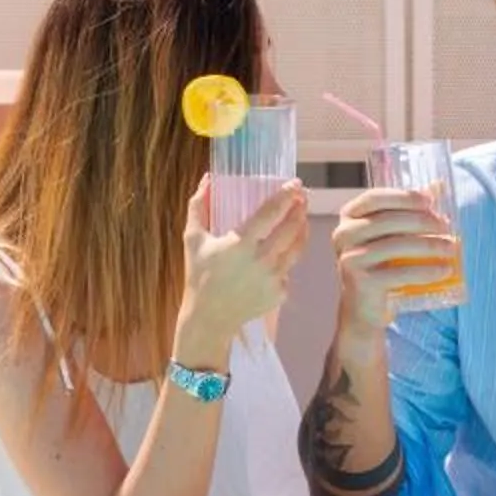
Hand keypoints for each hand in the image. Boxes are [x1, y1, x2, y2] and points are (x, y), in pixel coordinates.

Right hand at [176, 177, 307, 357]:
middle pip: (292, 228)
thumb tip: (208, 177)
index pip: (271, 213)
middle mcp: (261, 260)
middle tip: (301, 196)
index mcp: (241, 244)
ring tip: (302, 217)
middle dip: (300, 208)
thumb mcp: (193, 239)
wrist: (209, 318)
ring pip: (297, 248)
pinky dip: (288, 257)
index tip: (294, 183)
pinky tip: (284, 249)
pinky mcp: (279, 293)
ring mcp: (273, 278)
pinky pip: (289, 269)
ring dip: (302, 229)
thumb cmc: (199, 275)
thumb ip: (198, 206)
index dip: (285, 195)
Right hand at [331, 186, 459, 336]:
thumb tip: (439, 185)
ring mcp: (350, 259)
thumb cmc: (381, 265)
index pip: (374, 198)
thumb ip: (411, 209)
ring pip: (395, 246)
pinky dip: (426, 271)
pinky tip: (444, 270)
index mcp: (349, 217)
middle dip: (422, 221)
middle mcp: (343, 235)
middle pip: (388, 221)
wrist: (365, 308)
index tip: (429, 200)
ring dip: (429, 246)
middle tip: (446, 226)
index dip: (403, 196)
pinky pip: (399, 273)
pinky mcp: (361, 282)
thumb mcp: (392, 234)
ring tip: (451, 248)